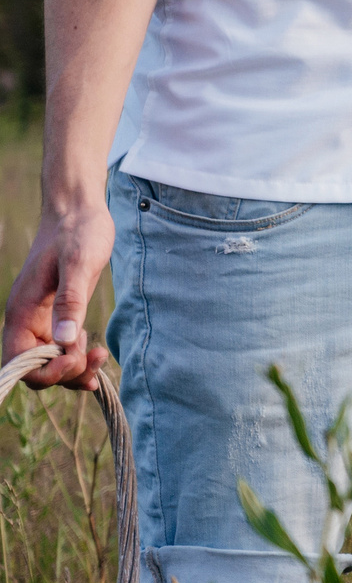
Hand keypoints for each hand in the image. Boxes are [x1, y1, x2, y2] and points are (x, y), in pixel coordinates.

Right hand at [4, 201, 115, 389]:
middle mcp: (27, 321)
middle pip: (35, 369)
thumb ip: (70, 300)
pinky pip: (61, 348)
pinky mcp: (59, 314)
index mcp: (22, 312)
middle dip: (64, 373)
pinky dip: (77, 357)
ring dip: (74, 368)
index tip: (75, 358)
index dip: (44, 372)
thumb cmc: (78, 230)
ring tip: (102, 356)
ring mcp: (42, 319)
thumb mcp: (79, 263)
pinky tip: (97, 353)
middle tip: (97, 357)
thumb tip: (65, 342)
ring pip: (50, 362)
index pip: (18, 363)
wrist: (79, 209)